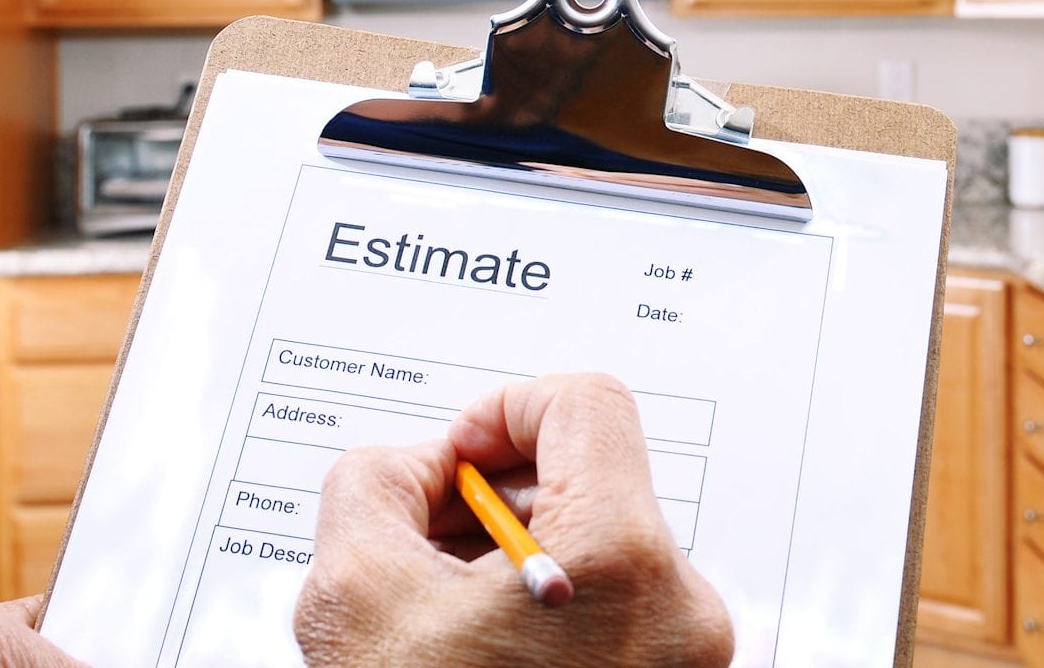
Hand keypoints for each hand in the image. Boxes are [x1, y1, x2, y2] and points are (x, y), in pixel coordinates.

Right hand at [296, 373, 732, 667]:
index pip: (585, 402)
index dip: (501, 410)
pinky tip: (484, 654)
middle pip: (591, 480)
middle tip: (426, 547)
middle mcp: (682, 607)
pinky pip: (620, 609)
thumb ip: (374, 485)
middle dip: (497, 501)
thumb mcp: (354, 599)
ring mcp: (689, 657)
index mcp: (622, 563)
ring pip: (602, 549)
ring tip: (448, 620)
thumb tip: (410, 467)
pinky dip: (552, 612)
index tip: (453, 459)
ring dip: (518, 561)